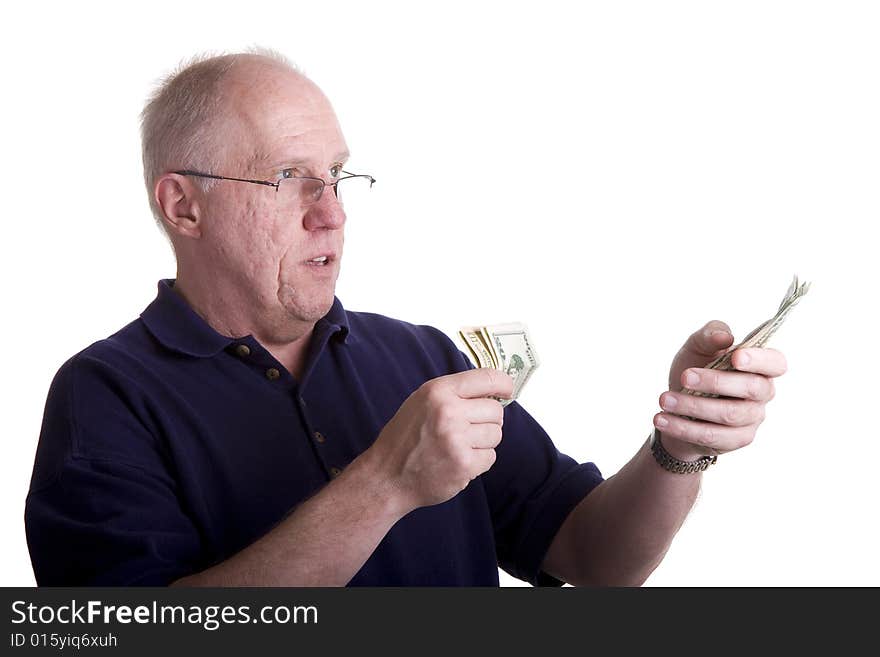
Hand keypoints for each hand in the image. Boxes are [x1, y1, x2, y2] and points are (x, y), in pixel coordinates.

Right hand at [369, 368, 513, 513]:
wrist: (387, 477)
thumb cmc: (405, 438)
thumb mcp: (421, 402)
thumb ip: (454, 394)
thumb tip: (492, 391)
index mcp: (438, 391)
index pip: (486, 378)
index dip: (503, 384)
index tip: (507, 390)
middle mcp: (448, 412)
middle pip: (496, 410)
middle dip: (488, 420)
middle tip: (468, 429)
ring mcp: (457, 439)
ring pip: (496, 434)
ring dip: (483, 442)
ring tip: (459, 446)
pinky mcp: (464, 464)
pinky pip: (490, 457)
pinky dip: (478, 461)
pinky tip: (457, 461)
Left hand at [654, 320, 786, 461]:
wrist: (677, 404)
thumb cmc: (695, 369)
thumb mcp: (696, 347)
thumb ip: (710, 335)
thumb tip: (725, 336)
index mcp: (759, 366)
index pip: (776, 362)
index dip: (760, 360)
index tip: (735, 357)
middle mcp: (762, 393)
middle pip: (752, 388)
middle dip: (716, 382)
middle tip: (684, 376)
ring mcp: (752, 419)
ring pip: (729, 414)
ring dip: (693, 406)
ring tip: (664, 399)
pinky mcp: (736, 439)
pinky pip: (712, 436)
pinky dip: (683, 427)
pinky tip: (662, 418)